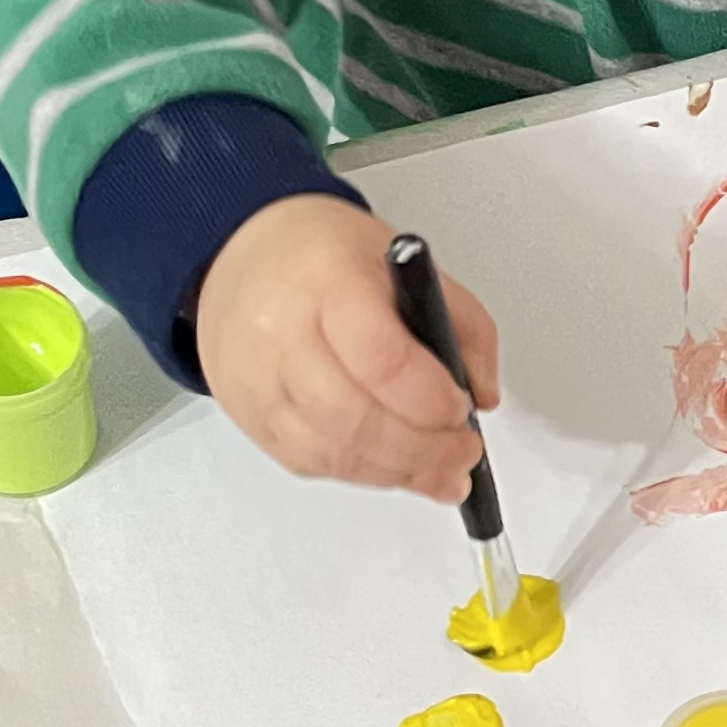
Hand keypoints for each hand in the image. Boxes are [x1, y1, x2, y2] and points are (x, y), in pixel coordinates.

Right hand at [195, 195, 498, 502]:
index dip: (429, 398)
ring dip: (396, 472)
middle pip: (354, 419)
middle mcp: (280, 335)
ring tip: (439, 470)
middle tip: (461, 455)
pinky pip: (309, 463)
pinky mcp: (248, 416)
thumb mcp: (407, 263)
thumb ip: (462, 325)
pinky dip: (360, 472)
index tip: (461, 409)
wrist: (244, 253)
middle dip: (422, 451)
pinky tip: (392, 464)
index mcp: (327, 284)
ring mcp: (257, 381)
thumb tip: (482, 393)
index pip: (381, 359)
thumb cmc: (323, 254)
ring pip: (331, 452)